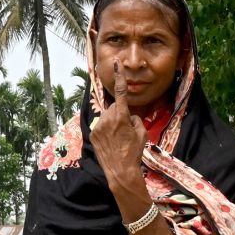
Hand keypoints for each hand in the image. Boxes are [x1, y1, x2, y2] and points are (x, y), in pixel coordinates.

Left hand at [90, 62, 149, 201]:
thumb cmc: (134, 152)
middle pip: (114, 108)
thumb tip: (129, 116)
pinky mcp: (93, 134)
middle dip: (120, 113)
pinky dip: (106, 130)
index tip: (116, 63)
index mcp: (121, 116)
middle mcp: (107, 118)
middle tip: (126, 130)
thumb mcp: (142, 134)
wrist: (120, 171)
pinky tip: (111, 142)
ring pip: (107, 117)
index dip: (120, 77)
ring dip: (112, 122)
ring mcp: (98, 126)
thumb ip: (135, 120)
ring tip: (118, 138)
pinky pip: (101, 126)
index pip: (121, 93)